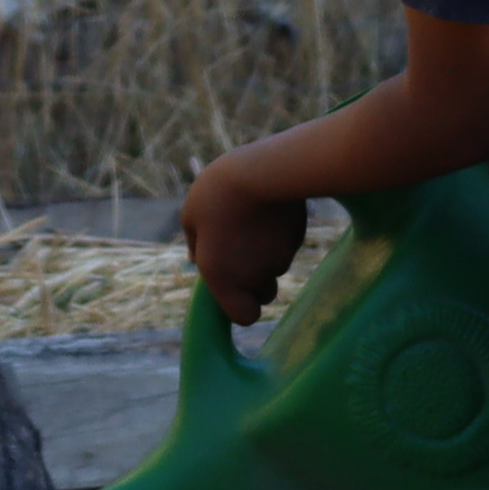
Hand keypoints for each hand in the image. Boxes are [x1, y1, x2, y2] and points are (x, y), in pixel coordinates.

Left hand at [182, 148, 306, 330]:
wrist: (261, 171)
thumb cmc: (216, 194)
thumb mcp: (191, 217)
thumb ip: (195, 245)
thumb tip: (196, 261)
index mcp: (225, 279)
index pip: (245, 317)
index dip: (242, 307)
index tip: (235, 290)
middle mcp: (255, 277)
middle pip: (265, 294)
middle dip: (257, 281)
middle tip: (243, 252)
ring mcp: (280, 259)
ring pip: (277, 267)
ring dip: (268, 255)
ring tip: (252, 221)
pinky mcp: (297, 239)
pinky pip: (288, 245)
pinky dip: (280, 236)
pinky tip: (268, 211)